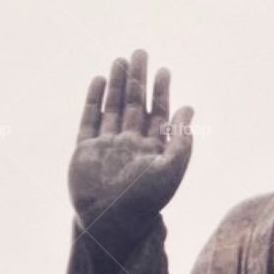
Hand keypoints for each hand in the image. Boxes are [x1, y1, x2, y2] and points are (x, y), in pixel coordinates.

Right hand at [69, 49, 193, 250]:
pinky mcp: (85, 150)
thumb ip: (180, 140)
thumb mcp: (171, 170)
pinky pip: (89, 120)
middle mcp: (130, 146)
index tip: (164, 70)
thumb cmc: (145, 200)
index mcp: (152, 151)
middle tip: (141, 52)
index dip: (162, 92)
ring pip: (112, 108)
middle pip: (134, 105)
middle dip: (138, 79)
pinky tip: (99, 80)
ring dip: (116, 84)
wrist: (111, 221)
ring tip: (120, 59)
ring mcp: (107, 147)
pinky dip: (93, 100)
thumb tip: (189, 109)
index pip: (159, 115)